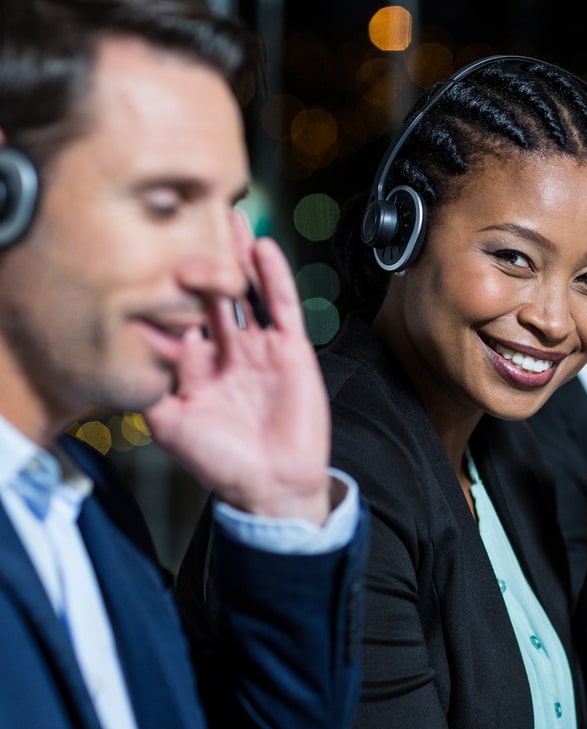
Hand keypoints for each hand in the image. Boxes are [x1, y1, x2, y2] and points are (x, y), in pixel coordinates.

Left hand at [144, 211, 334, 525]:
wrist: (269, 485)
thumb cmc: (222, 463)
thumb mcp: (168, 425)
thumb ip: (148, 388)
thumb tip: (128, 351)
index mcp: (197, 367)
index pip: (179, 316)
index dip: (166, 288)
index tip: (151, 253)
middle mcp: (228, 352)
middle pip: (212, 294)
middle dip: (202, 259)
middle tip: (189, 219)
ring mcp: (260, 349)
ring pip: (247, 293)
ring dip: (238, 257)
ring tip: (229, 217)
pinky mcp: (291, 350)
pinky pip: (282, 307)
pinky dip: (274, 278)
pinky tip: (263, 248)